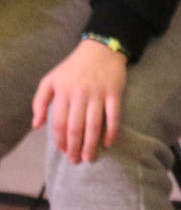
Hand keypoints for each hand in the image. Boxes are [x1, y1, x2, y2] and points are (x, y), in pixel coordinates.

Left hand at [33, 39, 128, 163]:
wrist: (100, 49)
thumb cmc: (73, 67)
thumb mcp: (50, 80)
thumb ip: (40, 102)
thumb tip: (36, 126)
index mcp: (63, 93)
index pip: (59, 123)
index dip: (60, 140)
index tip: (64, 151)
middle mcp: (79, 95)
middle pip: (76, 127)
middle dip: (75, 147)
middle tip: (76, 160)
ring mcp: (98, 94)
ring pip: (94, 124)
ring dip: (92, 144)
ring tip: (90, 157)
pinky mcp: (114, 93)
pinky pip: (114, 115)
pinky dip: (111, 130)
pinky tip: (109, 142)